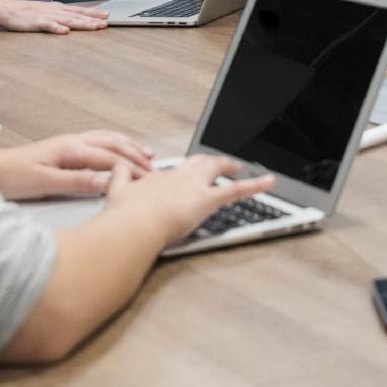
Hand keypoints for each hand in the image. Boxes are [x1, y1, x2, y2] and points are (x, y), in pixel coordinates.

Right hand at [0, 0, 109, 33]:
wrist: (8, 10)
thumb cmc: (28, 13)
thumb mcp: (47, 12)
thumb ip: (61, 16)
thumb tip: (75, 22)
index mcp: (58, 9)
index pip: (79, 11)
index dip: (93, 13)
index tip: (107, 16)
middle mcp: (55, 10)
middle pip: (77, 15)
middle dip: (92, 19)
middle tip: (106, 23)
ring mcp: (46, 15)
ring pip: (67, 20)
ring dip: (81, 24)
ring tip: (93, 27)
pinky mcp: (35, 22)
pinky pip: (48, 25)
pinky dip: (57, 28)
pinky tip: (65, 31)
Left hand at [0, 130, 157, 200]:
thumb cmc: (13, 176)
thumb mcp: (45, 183)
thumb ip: (77, 182)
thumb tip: (106, 181)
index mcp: (71, 149)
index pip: (110, 157)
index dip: (132, 168)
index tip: (149, 179)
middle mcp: (73, 142)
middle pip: (114, 144)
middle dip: (136, 154)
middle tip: (155, 169)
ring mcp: (69, 143)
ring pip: (108, 139)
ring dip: (129, 146)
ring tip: (147, 155)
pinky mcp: (65, 150)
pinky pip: (98, 142)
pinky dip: (115, 145)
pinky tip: (118, 151)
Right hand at [105, 153, 276, 245]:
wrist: (132, 224)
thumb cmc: (124, 214)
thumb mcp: (117, 191)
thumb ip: (120, 178)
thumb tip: (118, 168)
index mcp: (160, 176)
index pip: (178, 169)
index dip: (187, 170)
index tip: (189, 173)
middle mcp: (180, 176)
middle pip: (200, 162)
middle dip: (212, 161)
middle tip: (222, 164)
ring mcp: (194, 186)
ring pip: (218, 169)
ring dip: (231, 167)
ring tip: (241, 167)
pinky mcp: (206, 199)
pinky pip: (237, 190)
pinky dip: (255, 185)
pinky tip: (268, 182)